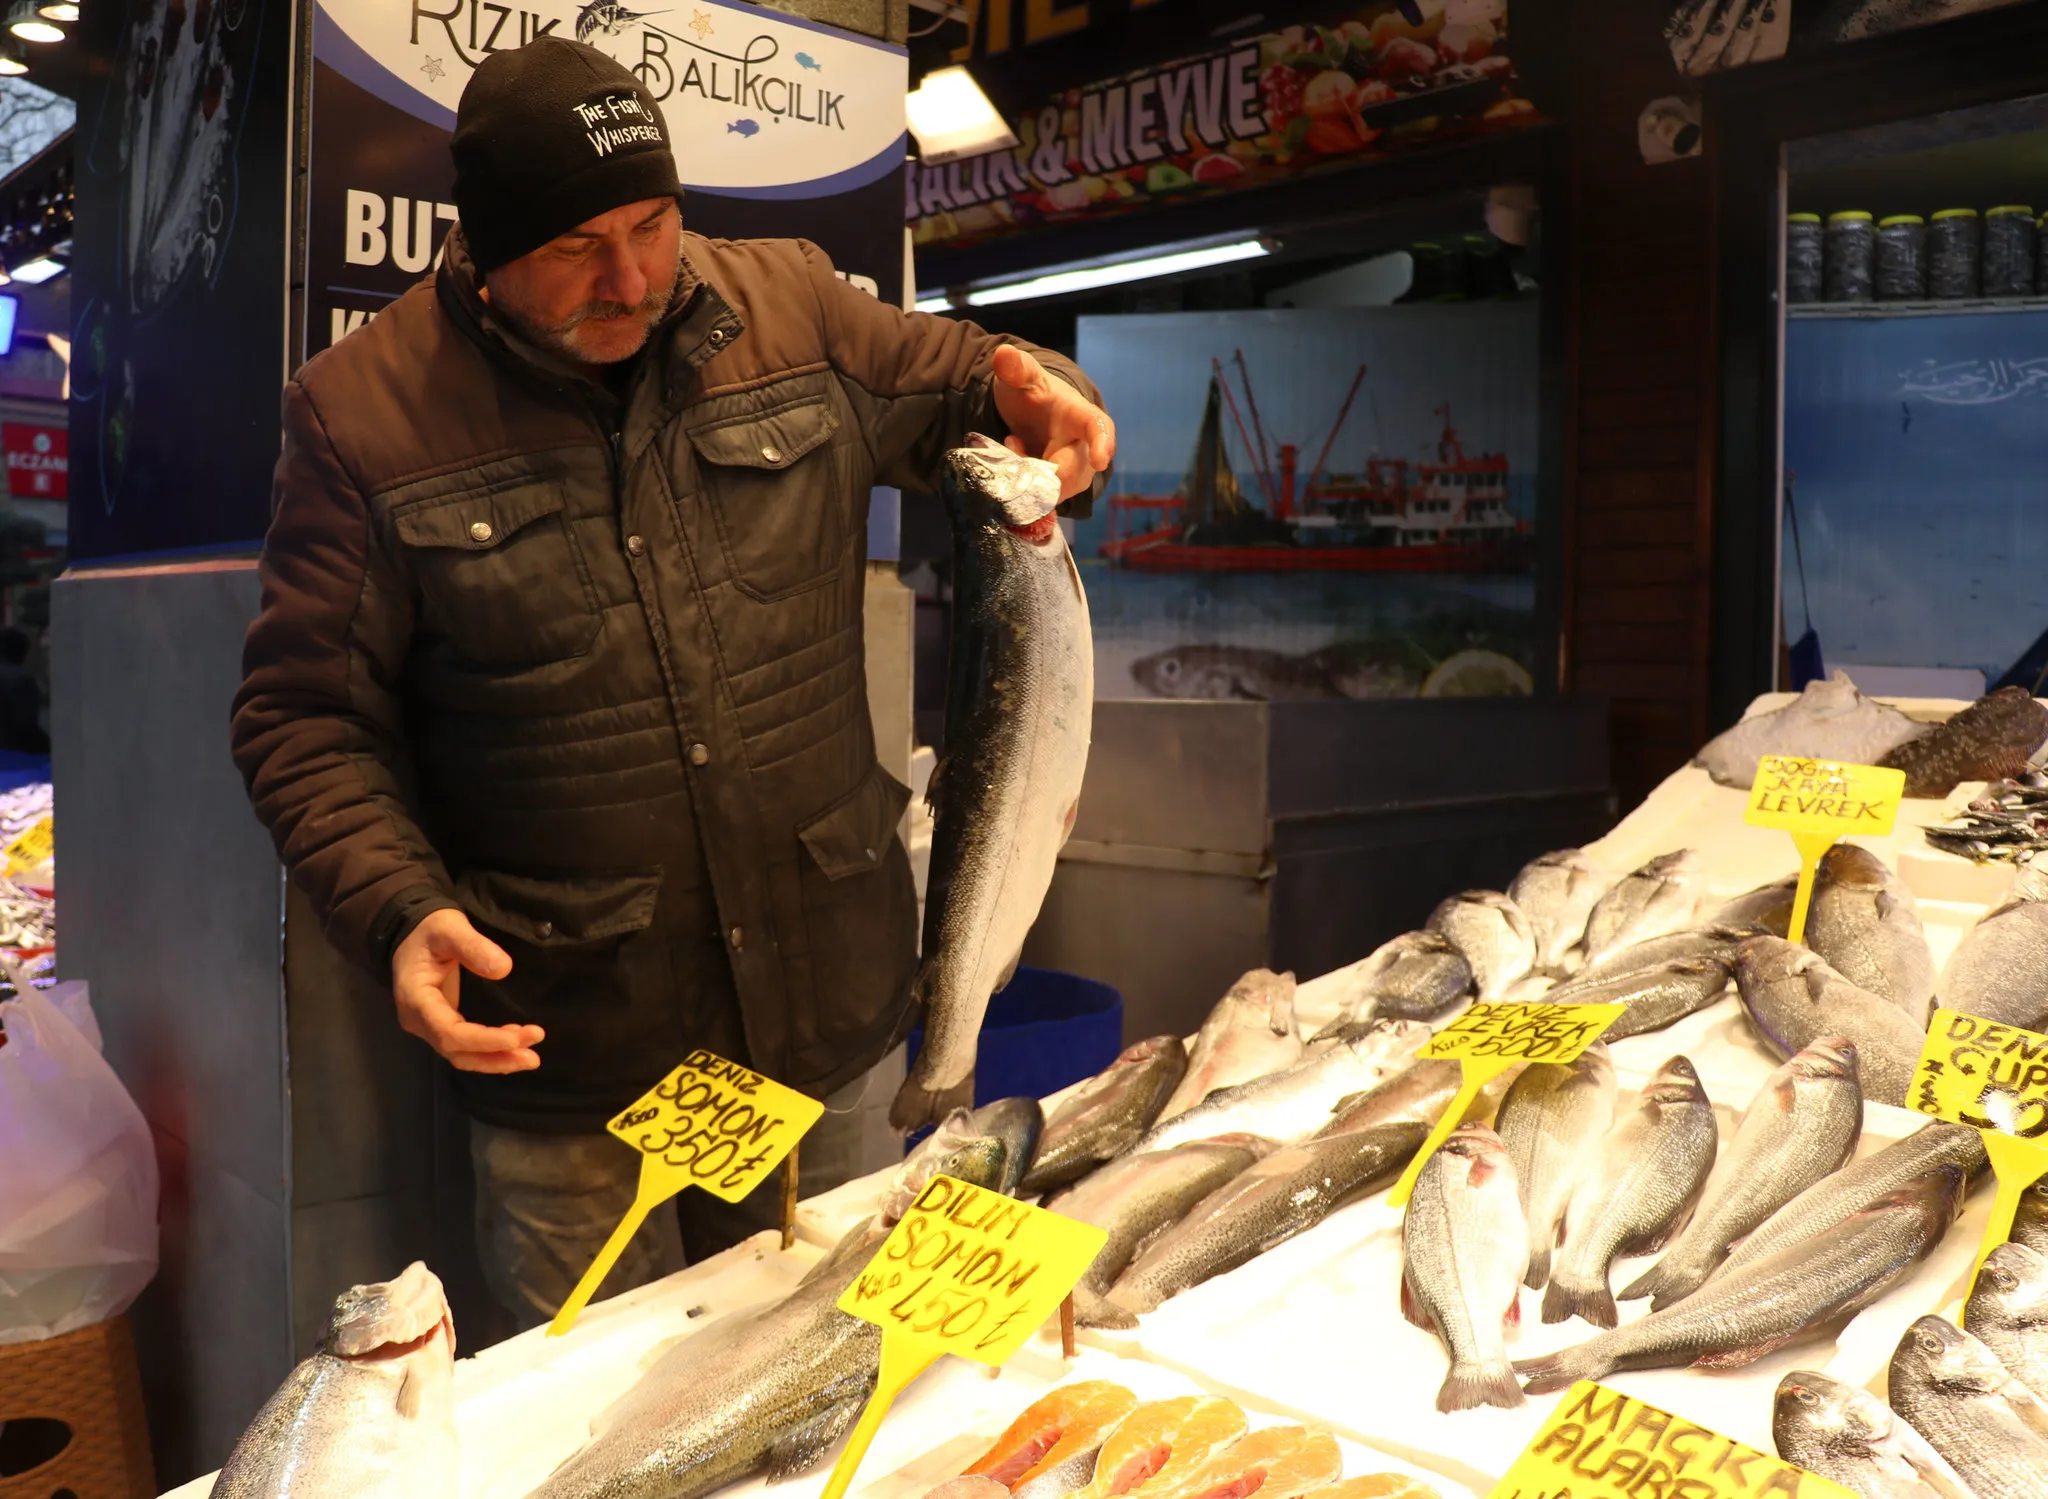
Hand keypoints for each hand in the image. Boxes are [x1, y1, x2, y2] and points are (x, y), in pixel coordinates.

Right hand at [391, 908, 540, 1073]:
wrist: (412, 932)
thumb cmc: (430, 929)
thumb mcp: (449, 928)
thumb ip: (473, 946)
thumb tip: (504, 969)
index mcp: (416, 999)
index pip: (449, 1033)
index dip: (483, 1041)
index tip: (516, 1038)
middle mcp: (419, 1020)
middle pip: (456, 1052)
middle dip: (495, 1056)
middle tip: (533, 1056)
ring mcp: (428, 1025)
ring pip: (461, 1055)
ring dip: (495, 1060)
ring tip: (531, 1058)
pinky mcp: (441, 1023)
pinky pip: (464, 1047)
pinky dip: (489, 1052)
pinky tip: (516, 1047)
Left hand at [990, 345, 1115, 499]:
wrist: (1028, 412)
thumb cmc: (1032, 392)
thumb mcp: (1022, 377)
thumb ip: (1015, 368)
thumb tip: (1003, 354)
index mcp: (1081, 416)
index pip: (1099, 428)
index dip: (1103, 443)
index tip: (1101, 459)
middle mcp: (1084, 447)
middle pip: (1076, 472)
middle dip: (1045, 473)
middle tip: (1014, 446)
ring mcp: (1073, 471)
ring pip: (1059, 491)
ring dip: (1030, 480)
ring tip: (1013, 447)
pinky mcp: (1058, 488)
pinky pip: (1045, 500)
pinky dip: (1025, 491)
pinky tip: (1014, 466)